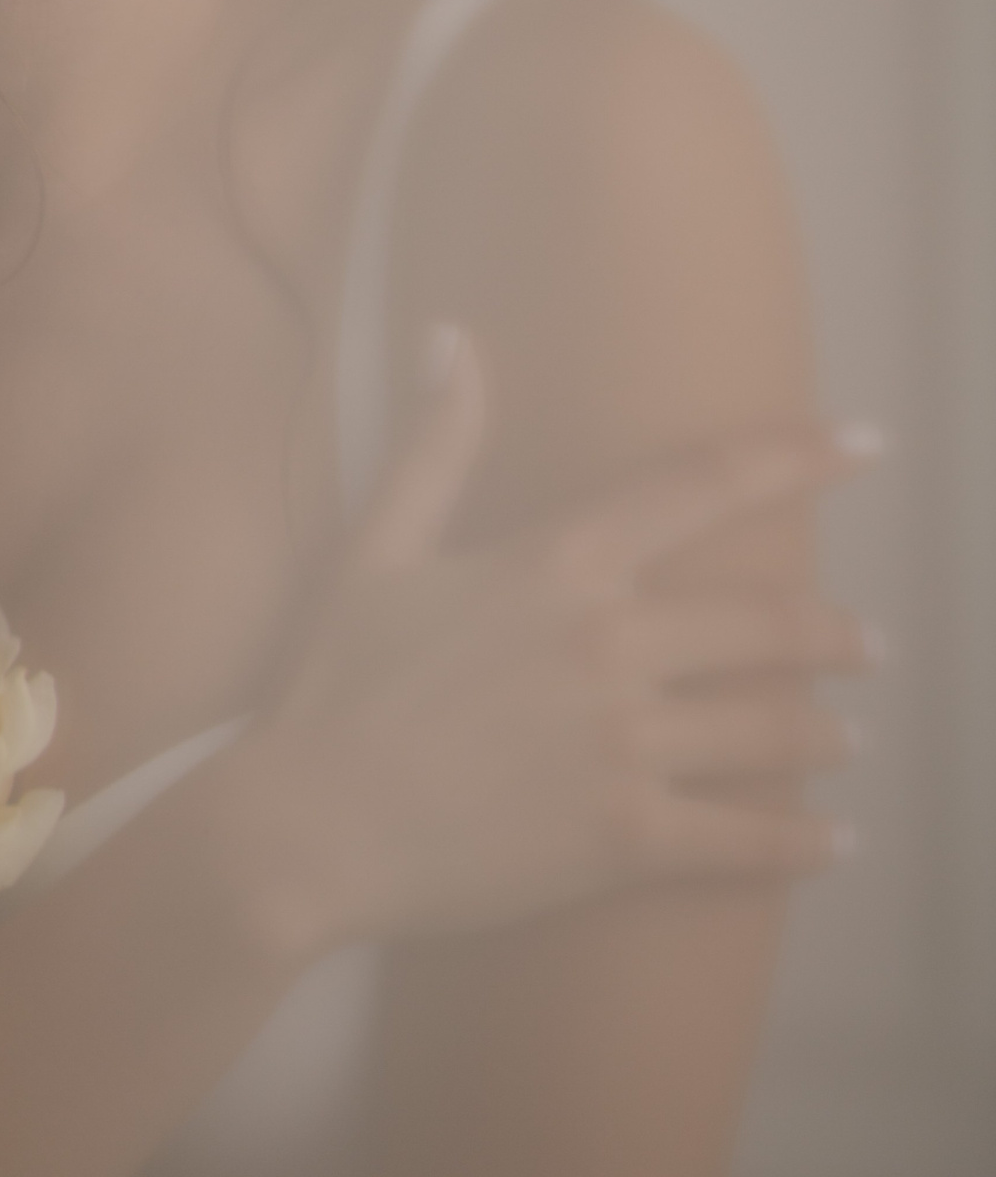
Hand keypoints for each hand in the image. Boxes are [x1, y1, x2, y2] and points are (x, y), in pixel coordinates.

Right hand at [244, 325, 878, 956]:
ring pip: (771, 730)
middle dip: (832, 633)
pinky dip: (802, 841)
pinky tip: (831, 841)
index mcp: (560, 562)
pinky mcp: (625, 839)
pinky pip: (747, 838)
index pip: (703, 487)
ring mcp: (625, 744)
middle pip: (767, 622)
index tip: (865, 442)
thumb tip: (453, 335)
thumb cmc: (337, 681)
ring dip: (824, 732)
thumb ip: (437, 442)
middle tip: (866, 643)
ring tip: (845, 737)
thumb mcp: (380, 546)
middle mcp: (609, 644)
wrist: (310, 825)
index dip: (796, 455)